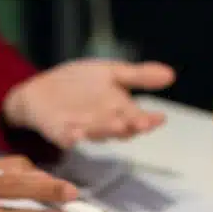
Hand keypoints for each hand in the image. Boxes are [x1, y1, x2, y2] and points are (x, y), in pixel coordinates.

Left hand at [2, 59, 175, 147]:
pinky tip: (75, 137)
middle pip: (119, 128)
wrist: (41, 91)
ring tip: (117, 125)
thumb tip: (171, 74)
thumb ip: (139, 76)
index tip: (160, 117)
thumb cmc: (80, 85)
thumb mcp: (111, 73)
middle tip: (141, 123)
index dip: (149, 119)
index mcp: (118, 111)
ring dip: (106, 130)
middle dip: (130, 126)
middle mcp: (103, 124)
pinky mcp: (58, 131)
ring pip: (96, 132)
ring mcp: (81, 129)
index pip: (138, 118)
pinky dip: (71, 138)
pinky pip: (66, 137)